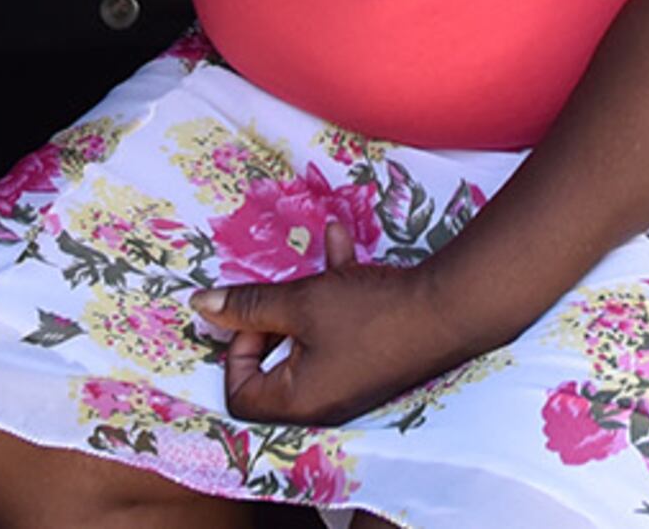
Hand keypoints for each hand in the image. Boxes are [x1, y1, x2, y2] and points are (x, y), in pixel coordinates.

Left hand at [197, 223, 488, 428]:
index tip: (253, 315)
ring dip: (304, 298)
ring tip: (314, 263)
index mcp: (297, 400)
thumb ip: (248, 304)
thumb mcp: (301, 302)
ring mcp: (349, 384)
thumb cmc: (371, 314)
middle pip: (273, 367)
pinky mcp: (372, 361)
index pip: (239, 394)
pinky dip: (334, 296)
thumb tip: (199, 305)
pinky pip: (338, 334)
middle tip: (279, 292)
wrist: (449, 308)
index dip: (237, 349)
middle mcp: (321, 402)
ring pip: (308, 342)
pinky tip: (342, 245)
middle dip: (271, 318)